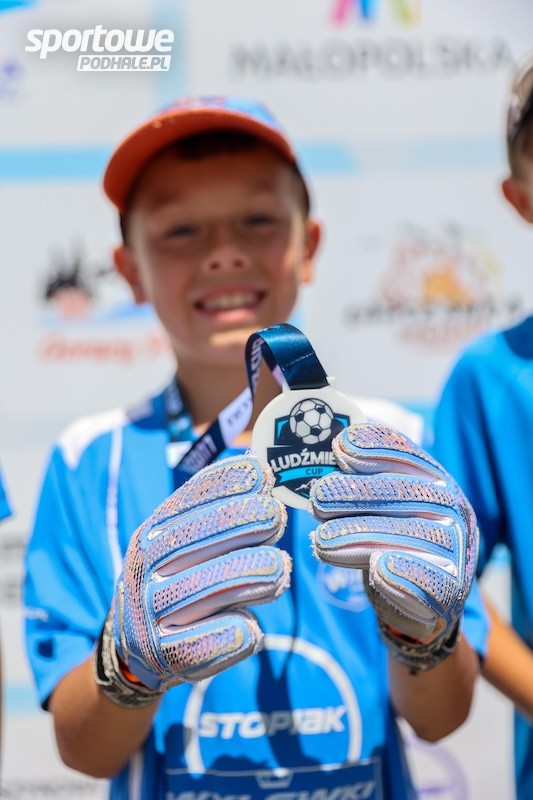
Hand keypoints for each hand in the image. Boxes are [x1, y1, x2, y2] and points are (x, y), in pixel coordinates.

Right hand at [95, 455, 289, 705]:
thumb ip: (214, 511)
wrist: (136, 648)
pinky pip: (205, 643)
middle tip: (277, 516)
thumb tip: (260, 467)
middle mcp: (146, 568)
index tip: (263, 474)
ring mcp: (152, 612)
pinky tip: (253, 627)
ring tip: (280, 568)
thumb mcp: (182, 540)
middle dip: (243, 520)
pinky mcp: (167, 655)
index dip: (227, 484)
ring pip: (207, 587)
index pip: (188, 501)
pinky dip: (234, 633)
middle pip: (197, 538)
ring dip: (250, 573)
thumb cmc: (178, 580)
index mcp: (152, 534)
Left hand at [309, 422, 477, 671]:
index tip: (341, 447)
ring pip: (413, 536)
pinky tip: (378, 568)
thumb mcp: (377, 506)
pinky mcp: (451, 589)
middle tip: (317, 500)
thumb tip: (328, 451)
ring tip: (322, 540)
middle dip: (358, 493)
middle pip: (406, 494)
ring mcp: (457, 548)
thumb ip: (359, 480)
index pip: (407, 455)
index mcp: (434, 480)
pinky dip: (403, 573)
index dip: (375, 448)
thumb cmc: (392, 539)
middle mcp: (452, 508)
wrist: (424, 598)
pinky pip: (430, 580)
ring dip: (363, 535)